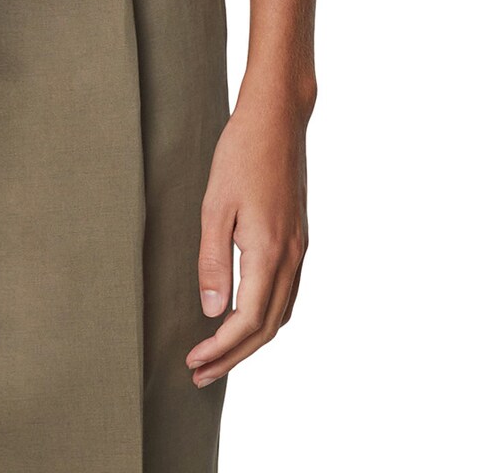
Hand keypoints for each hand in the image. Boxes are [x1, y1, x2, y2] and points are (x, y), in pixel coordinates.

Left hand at [186, 86, 310, 388]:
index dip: (221, 348)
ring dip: (251, 340)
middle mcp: (291, 258)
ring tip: (220, 354)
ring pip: (281, 314)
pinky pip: (288, 293)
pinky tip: (248, 316)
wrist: (278, 119)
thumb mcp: (215, 205)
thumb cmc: (241, 154)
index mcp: (269, 253)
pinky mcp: (299, 238)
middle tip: (200, 374)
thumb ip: (213, 260)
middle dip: (233, 356)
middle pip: (267, 328)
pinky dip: (268, 317)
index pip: (247, 321)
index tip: (194, 361)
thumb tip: (213, 311)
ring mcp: (300, 249)